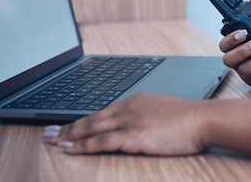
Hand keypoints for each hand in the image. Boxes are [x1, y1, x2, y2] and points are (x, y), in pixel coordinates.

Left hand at [44, 93, 205, 154]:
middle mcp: (128, 108)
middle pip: (91, 118)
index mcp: (136, 101)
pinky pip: (101, 142)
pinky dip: (83, 146)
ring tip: (52, 142)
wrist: (202, 119)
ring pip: (91, 128)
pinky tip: (70, 150)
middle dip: (67, 127)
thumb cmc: (189, 118)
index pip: (102, 111)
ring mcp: (130, 121)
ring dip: (69, 136)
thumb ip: (146, 116)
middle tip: (47, 132)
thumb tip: (139, 125)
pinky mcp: (133, 136)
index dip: (82, 120)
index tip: (67, 125)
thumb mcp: (163, 111)